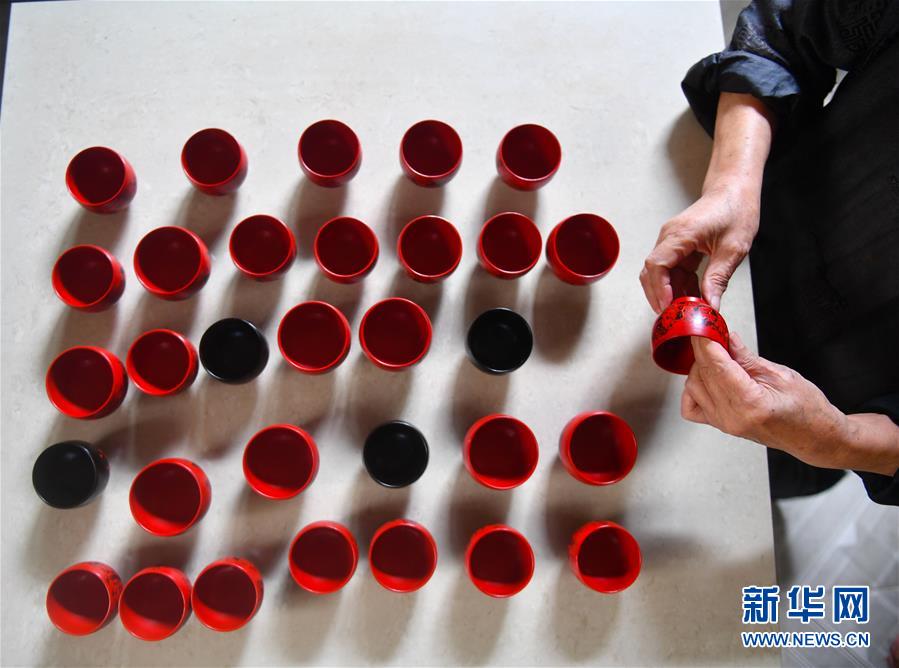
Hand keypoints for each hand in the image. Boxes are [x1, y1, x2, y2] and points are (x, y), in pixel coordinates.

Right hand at [640, 184, 757, 312]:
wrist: (735, 189)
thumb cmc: (736, 209)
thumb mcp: (733, 248)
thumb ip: (718, 278)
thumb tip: (709, 306)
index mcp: (680, 234)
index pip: (656, 265)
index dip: (659, 289)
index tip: (668, 308)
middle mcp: (670, 237)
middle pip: (651, 272)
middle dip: (660, 296)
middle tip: (675, 317)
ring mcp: (672, 241)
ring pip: (660, 274)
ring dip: (670, 293)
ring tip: (687, 310)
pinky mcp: (678, 246)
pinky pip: (671, 270)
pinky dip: (679, 286)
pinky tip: (692, 297)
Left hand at [680, 333, 848, 468]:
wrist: (814, 436)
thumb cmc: (807, 410)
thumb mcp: (782, 374)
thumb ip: (747, 357)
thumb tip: (726, 337)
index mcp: (750, 404)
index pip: (717, 365)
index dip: (706, 341)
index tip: (703, 323)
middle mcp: (731, 417)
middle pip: (703, 374)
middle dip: (704, 348)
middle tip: (711, 330)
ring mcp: (723, 423)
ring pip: (694, 386)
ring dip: (700, 365)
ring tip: (717, 352)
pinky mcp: (720, 424)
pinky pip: (692, 405)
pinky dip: (694, 388)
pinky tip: (707, 377)